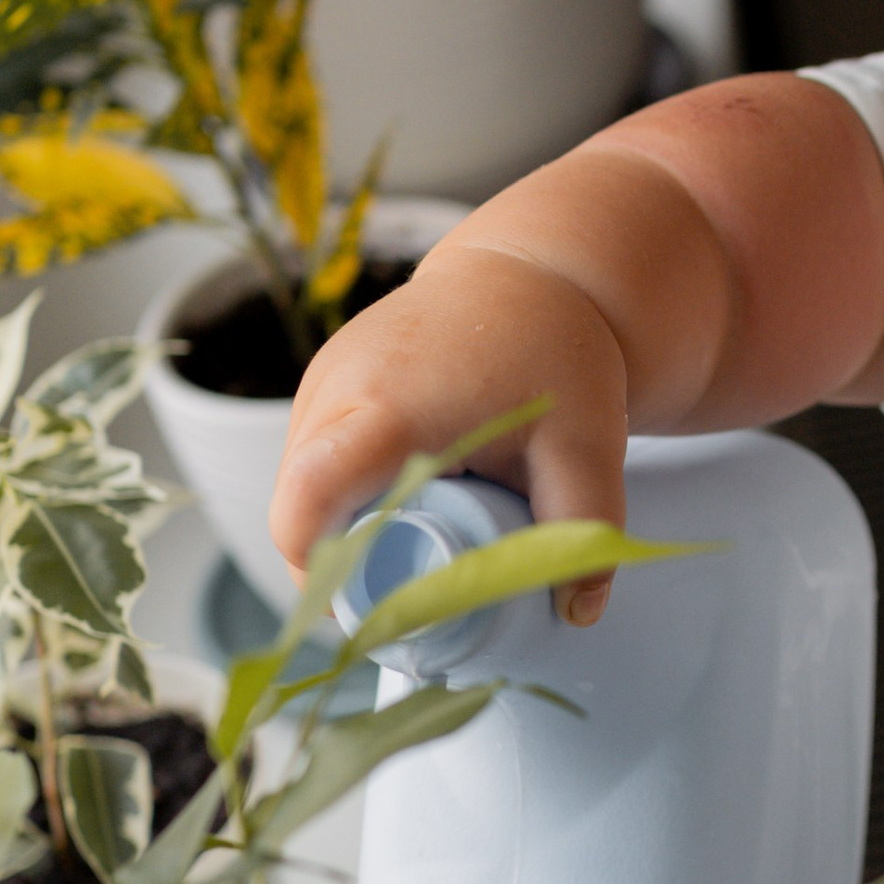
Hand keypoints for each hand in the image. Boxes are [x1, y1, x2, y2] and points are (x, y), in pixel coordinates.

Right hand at [270, 238, 632, 615]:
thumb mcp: (585, 443)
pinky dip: (338, 496)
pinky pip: (309, 458)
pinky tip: (391, 511)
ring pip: (299, 484)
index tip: (359, 607)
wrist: (526, 273)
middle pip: (297, 503)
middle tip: (400, 598)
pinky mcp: (322, 382)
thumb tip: (580, 611)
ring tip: (409, 548)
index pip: (313, 492)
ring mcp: (322, 381)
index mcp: (392, 404)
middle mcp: (339, 387)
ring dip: (337, 528)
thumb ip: (585, 526)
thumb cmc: (554, 352)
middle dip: (334, 563)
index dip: (317, 562)